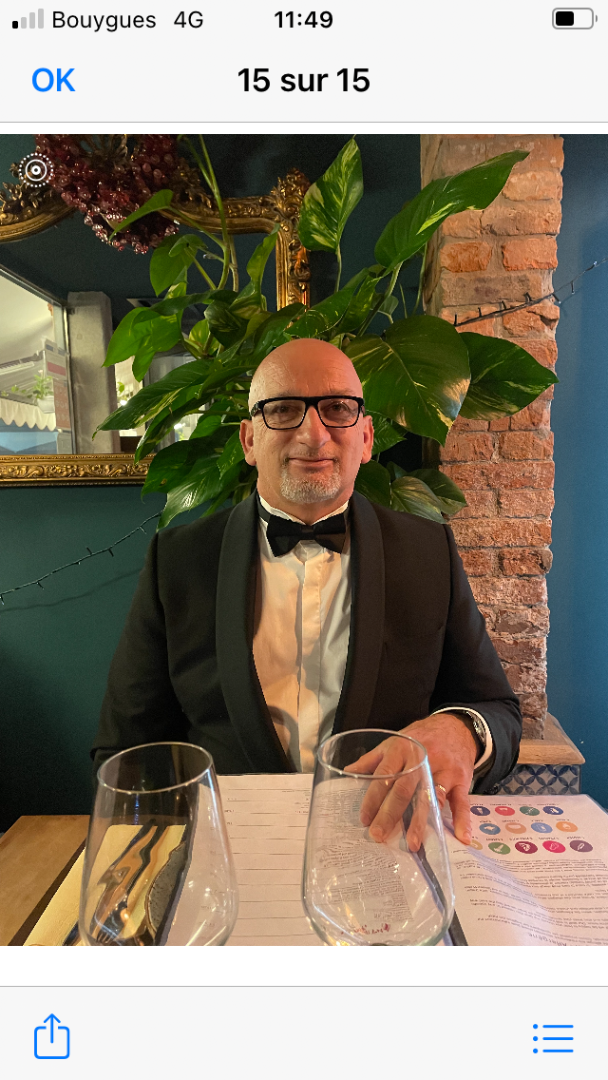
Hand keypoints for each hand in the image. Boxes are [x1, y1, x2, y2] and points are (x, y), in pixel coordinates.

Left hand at [344, 714, 476, 847]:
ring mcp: (444, 769)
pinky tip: (461, 837)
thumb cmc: (421, 737)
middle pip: (405, 789)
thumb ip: (372, 759)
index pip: (385, 775)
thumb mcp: (394, 741)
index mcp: (402, 749)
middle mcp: (423, 759)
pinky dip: (463, 819)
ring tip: (412, 843)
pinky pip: (462, 801)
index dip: (374, 798)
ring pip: (432, 797)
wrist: (455, 726)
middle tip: (379, 835)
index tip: (365, 818)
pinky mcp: (462, 779)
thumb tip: (348, 773)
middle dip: (391, 814)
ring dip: (422, 822)